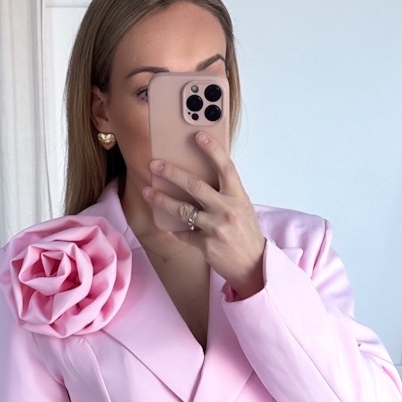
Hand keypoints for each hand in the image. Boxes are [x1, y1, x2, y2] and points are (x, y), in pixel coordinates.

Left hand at [142, 132, 265, 296]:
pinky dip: (174, 228)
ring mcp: (216, 228)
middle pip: (195, 185)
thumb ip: (225, 193)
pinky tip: (166, 223)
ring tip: (148, 192)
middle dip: (172, 173)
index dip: (211, 149)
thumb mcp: (242, 208)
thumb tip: (199, 176)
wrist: (253, 265)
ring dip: (162, 200)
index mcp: (238, 196)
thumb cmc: (246, 233)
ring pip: (183, 210)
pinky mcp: (206, 245)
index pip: (225, 167)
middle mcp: (227, 210)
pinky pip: (183, 233)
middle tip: (155, 164)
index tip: (197, 135)